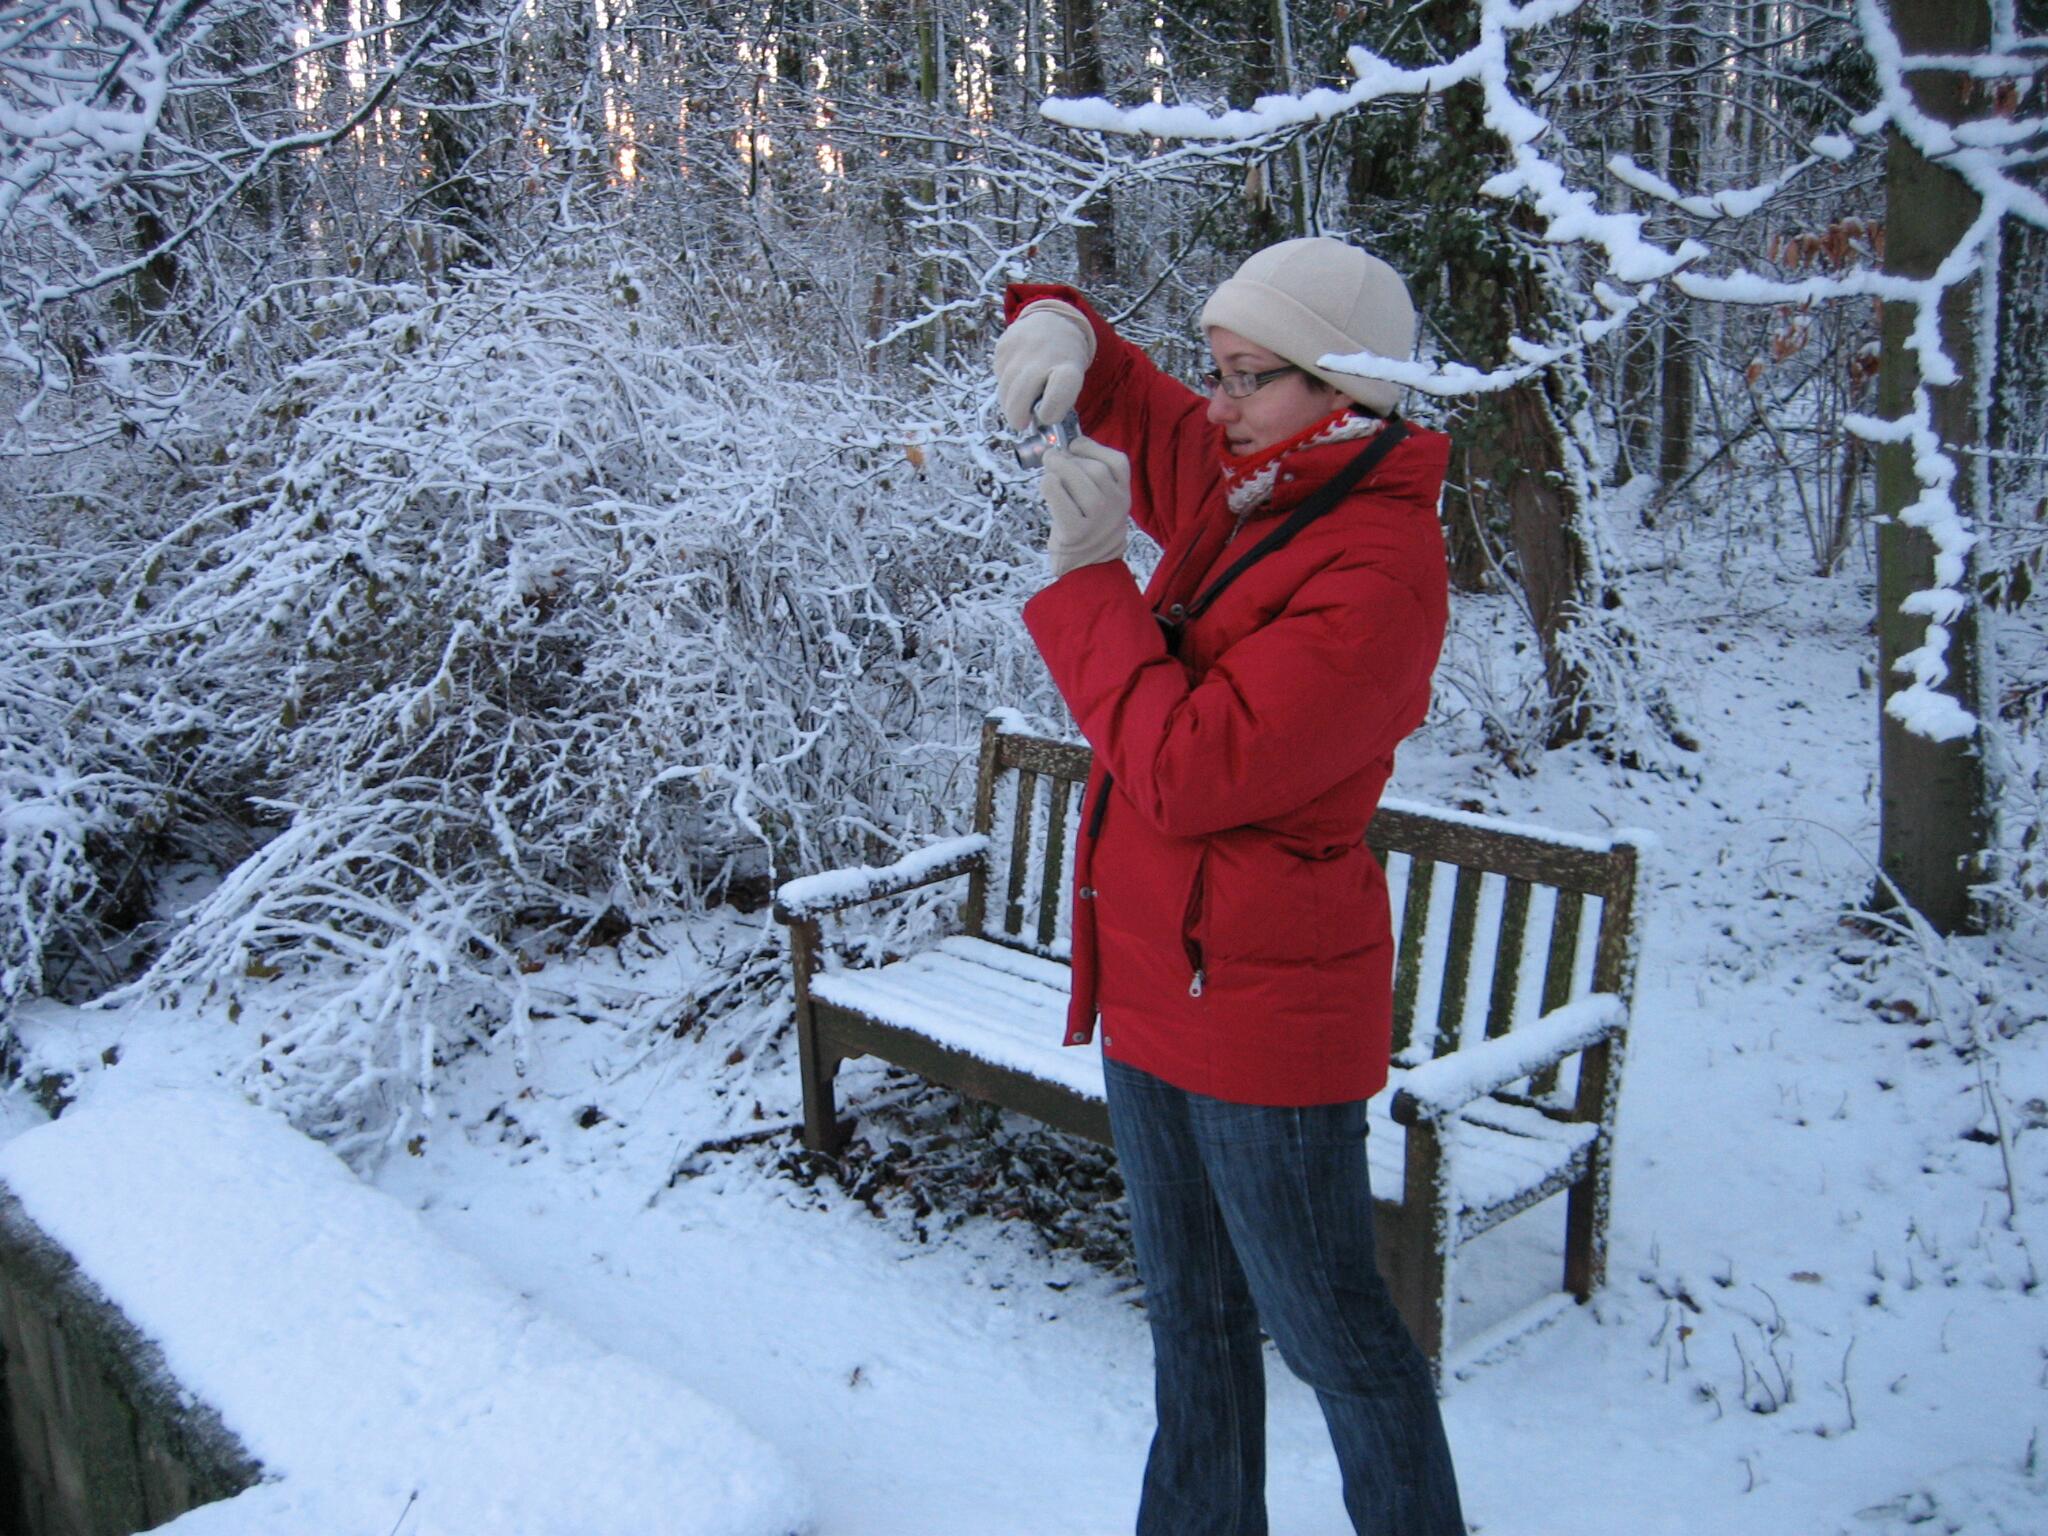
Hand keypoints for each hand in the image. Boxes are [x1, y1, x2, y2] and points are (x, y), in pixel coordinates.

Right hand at [994, 300, 1095, 431]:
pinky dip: (1005, 385)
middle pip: (1020, 399)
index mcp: (1068, 368)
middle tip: (1023, 422)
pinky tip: (1016, 378)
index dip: (1050, 413)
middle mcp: (1043, 357)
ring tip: (1021, 400)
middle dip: (1018, 418)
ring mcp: (1020, 350)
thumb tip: (1036, 425)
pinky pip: (999, 377)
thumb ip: (1058, 403)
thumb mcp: (1072, 381)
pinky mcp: (1003, 347)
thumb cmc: (1062, 362)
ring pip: (1005, 391)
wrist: (1052, 322)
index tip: (1046, 417)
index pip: (1058, 396)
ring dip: (1010, 403)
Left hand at [1043, 437, 1130, 578]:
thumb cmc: (1089, 527)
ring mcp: (1097, 520)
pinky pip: (1060, 497)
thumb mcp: (1103, 501)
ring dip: (1058, 468)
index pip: (1118, 462)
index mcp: (1124, 495)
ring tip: (1048, 469)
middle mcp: (1116, 506)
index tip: (1073, 446)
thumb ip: (1091, 475)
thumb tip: (1063, 449)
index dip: (1092, 447)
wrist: (1089, 569)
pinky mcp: (1075, 531)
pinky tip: (1047, 485)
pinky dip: (1049, 484)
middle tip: (1052, 458)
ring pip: (1080, 479)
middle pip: (1095, 468)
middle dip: (1068, 458)